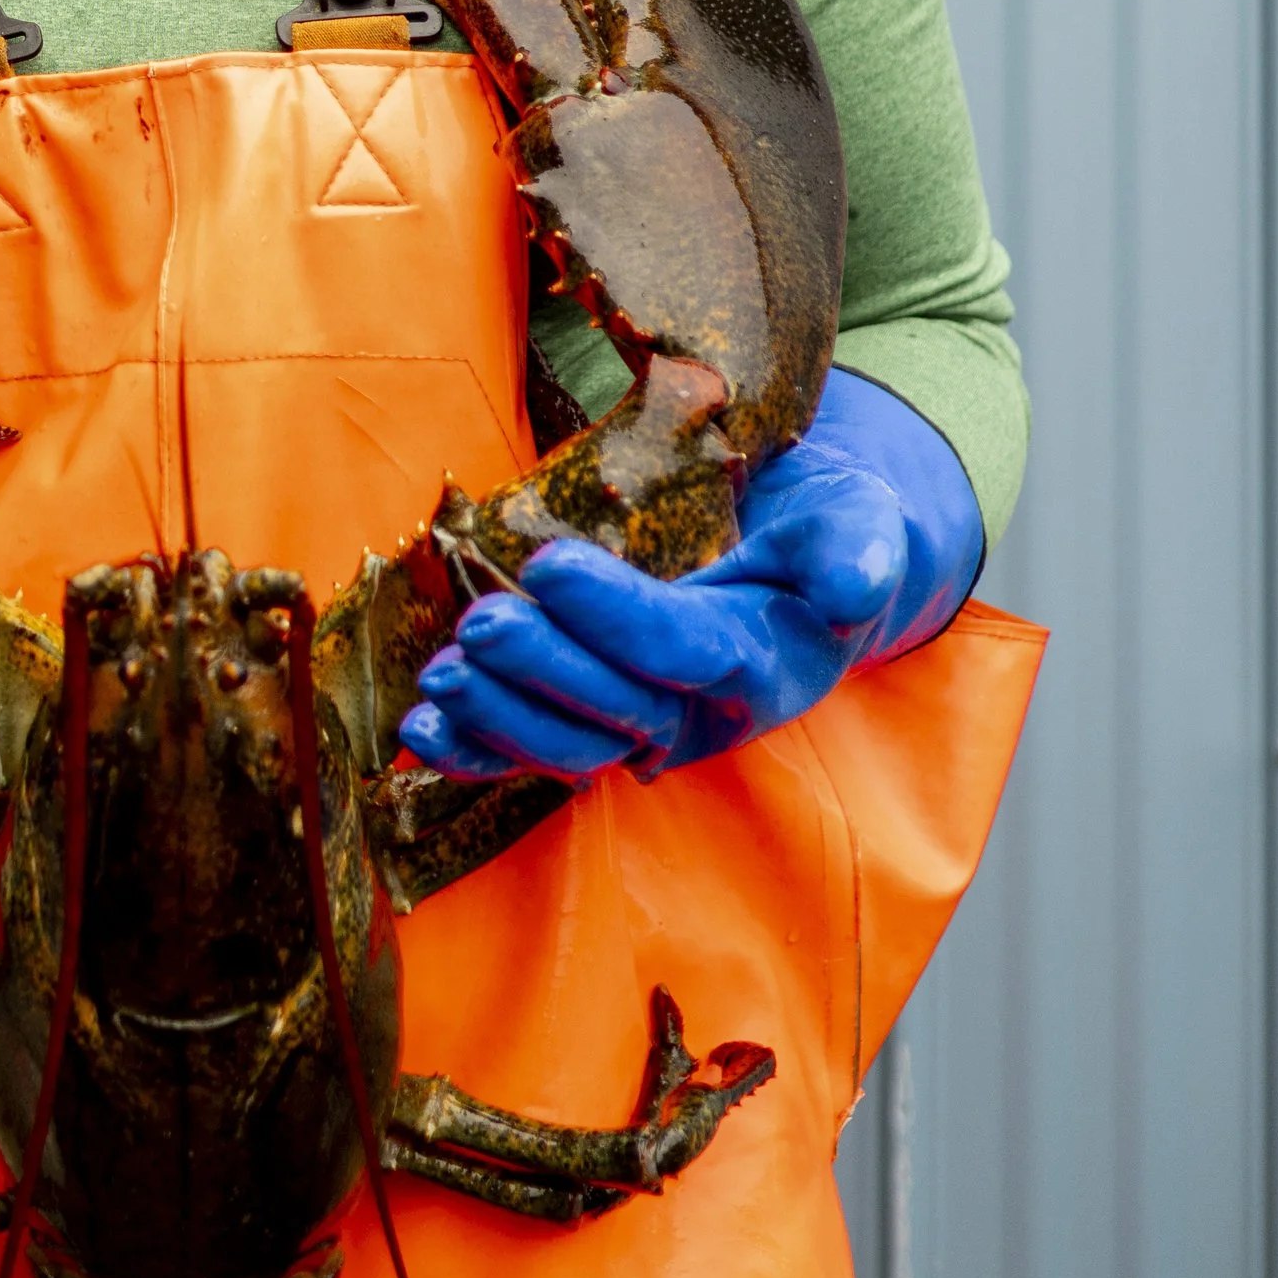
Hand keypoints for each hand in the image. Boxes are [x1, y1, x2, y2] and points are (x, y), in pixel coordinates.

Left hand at [398, 370, 983, 785]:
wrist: (801, 569)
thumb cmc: (823, 534)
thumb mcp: (856, 523)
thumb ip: (855, 550)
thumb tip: (853, 586)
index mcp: (767, 664)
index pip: (686, 650)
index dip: (619, 617)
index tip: (550, 564)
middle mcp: (704, 714)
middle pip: (619, 710)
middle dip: (543, 671)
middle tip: (481, 624)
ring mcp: (647, 730)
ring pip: (572, 746)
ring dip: (501, 718)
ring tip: (442, 675)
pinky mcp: (599, 728)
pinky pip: (533, 754)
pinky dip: (476, 753)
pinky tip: (421, 732)